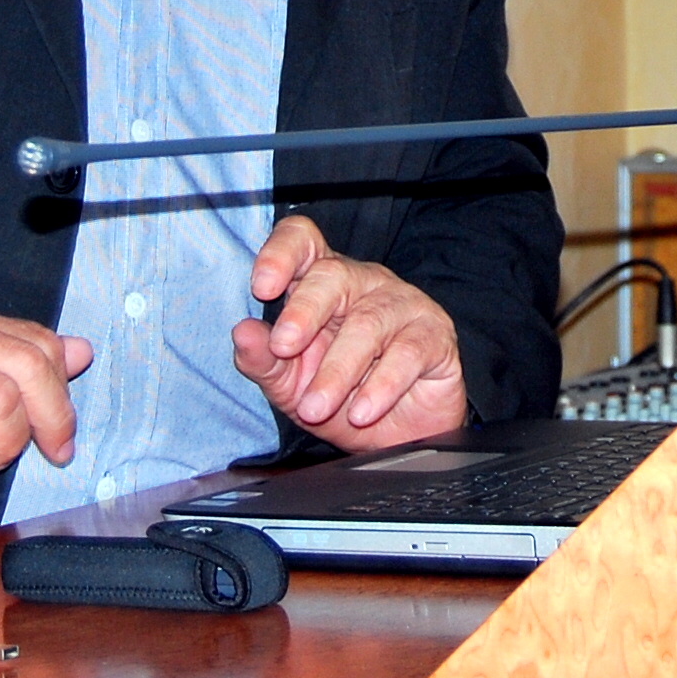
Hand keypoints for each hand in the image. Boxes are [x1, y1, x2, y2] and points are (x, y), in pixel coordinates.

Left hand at [231, 216, 468, 452]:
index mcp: (321, 285)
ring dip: (337, 370)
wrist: (399, 436)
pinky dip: (380, 386)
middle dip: (304, 311)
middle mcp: (363, 283)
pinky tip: (362, 411)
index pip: (302, 241)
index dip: (280, 254)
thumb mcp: (291, 386)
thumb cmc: (342, 399)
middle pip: (332, 274)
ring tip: (315, 408)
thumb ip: (264, 361)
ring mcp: (402, 304)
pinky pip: (407, 352)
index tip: (262, 287)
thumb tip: (241, 333)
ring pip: (368, 322)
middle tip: (284, 348)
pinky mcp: (434, 335)